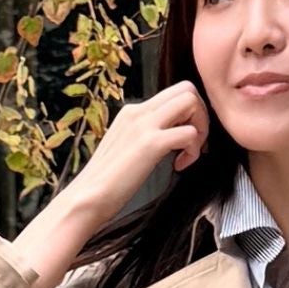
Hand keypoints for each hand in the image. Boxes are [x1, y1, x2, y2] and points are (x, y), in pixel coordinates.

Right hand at [17, 84, 211, 284]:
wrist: (88, 198)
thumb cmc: (108, 182)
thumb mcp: (128, 148)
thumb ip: (146, 136)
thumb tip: (170, 136)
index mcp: (132, 112)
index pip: (173, 93)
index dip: (189, 114)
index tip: (185, 141)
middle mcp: (138, 111)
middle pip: (186, 89)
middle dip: (201, 115)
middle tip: (194, 144)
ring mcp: (143, 125)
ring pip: (191, 101)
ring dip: (200, 128)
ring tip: (188, 154)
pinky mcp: (150, 144)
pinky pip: (189, 133)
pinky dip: (193, 150)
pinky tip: (179, 166)